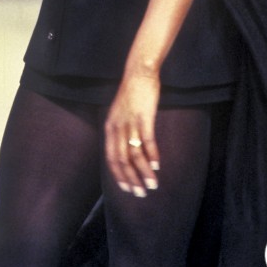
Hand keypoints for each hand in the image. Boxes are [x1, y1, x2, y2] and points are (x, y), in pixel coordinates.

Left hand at [104, 72, 160, 196]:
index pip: (111, 158)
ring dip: (144, 172)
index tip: (128, 188)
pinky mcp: (144, 116)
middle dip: (132, 179)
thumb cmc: (132, 94)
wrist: (139, 72)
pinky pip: (147, 140)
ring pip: (135, 154)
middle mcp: (117, 127)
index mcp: (110, 128)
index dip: (119, 175)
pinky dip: (152, 155)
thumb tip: (127, 151)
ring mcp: (130, 122)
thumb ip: (121, 132)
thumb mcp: (120, 114)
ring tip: (153, 184)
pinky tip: (157, 165)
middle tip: (141, 193)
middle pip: (122, 160)